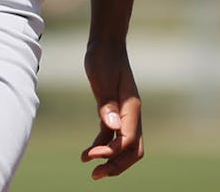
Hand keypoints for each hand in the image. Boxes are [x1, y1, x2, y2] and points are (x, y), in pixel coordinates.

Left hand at [81, 43, 142, 178]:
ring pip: (124, 146)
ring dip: (110, 160)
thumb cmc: (104, 58)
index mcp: (132, 107)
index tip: (92, 155)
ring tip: (91, 171)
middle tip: (96, 175)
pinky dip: (103, 147)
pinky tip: (87, 154)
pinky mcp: (114, 112)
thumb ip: (107, 103)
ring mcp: (124, 115)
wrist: (106, 44)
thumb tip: (112, 127)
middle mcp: (132, 114)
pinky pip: (112, 137)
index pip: (127, 139)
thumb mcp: (102, 78)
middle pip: (133, 150)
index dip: (111, 152)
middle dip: (117, 165)